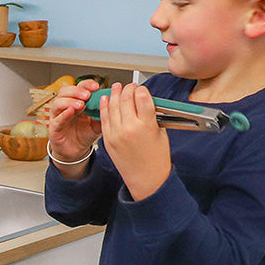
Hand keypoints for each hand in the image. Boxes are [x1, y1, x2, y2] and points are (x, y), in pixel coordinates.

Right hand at [44, 79, 102, 176]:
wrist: (76, 151)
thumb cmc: (84, 135)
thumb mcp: (97, 124)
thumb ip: (103, 114)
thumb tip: (114, 103)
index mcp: (77, 102)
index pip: (79, 87)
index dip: (87, 85)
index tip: (96, 86)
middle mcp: (66, 107)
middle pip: (66, 91)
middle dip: (77, 91)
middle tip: (87, 95)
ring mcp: (58, 116)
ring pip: (58, 102)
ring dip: (70, 101)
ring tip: (81, 104)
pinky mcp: (54, 128)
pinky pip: (57, 119)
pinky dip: (64, 114)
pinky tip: (71, 111)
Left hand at [99, 83, 170, 200]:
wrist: (146, 178)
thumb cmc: (156, 158)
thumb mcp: (160, 132)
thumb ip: (152, 116)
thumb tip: (145, 101)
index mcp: (146, 125)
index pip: (142, 97)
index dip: (141, 90)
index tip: (141, 89)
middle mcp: (130, 128)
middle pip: (126, 99)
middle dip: (128, 89)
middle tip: (129, 86)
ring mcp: (116, 134)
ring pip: (113, 106)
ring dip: (115, 94)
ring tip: (116, 87)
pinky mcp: (108, 140)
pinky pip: (104, 119)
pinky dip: (104, 107)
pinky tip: (106, 100)